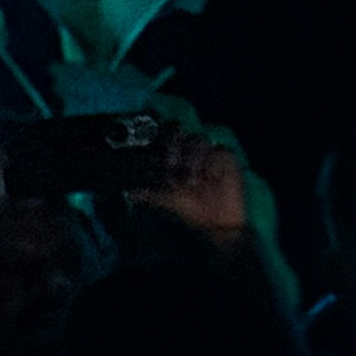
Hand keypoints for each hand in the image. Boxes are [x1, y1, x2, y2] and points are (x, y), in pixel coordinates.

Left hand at [135, 133, 251, 238]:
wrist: (216, 224)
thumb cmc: (191, 208)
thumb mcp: (167, 200)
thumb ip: (149, 194)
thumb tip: (127, 193)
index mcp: (176, 155)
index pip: (165, 134)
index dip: (162, 141)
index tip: (161, 161)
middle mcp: (191, 150)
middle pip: (180, 132)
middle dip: (174, 145)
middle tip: (171, 166)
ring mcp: (210, 153)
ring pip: (199, 140)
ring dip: (193, 158)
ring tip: (192, 181)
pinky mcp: (228, 160)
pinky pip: (220, 152)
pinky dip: (213, 163)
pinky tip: (210, 177)